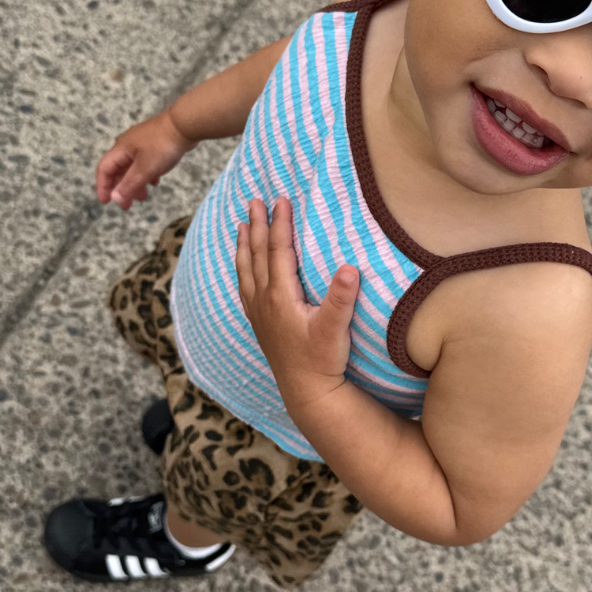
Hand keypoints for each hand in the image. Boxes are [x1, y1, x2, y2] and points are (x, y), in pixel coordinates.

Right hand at [96, 111, 195, 209]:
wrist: (184, 125)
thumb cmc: (162, 147)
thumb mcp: (144, 169)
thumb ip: (129, 185)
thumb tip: (115, 198)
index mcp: (120, 149)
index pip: (104, 169)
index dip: (103, 186)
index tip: (106, 202)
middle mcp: (127, 145)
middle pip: (118, 169)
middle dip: (121, 189)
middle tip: (126, 206)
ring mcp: (141, 143)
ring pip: (132, 167)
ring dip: (135, 183)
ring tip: (143, 197)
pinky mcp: (154, 143)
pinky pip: (145, 162)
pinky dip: (146, 174)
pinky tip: (154, 182)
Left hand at [235, 197, 358, 412]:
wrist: (306, 391)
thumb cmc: (322, 360)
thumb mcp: (336, 329)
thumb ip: (341, 299)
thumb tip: (349, 268)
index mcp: (281, 296)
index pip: (278, 251)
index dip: (280, 224)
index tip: (281, 200)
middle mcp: (264, 300)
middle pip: (258, 254)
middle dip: (257, 225)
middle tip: (254, 200)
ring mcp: (259, 312)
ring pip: (246, 269)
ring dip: (245, 244)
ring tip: (242, 224)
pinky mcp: (260, 322)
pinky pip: (245, 286)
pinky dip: (242, 267)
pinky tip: (244, 265)